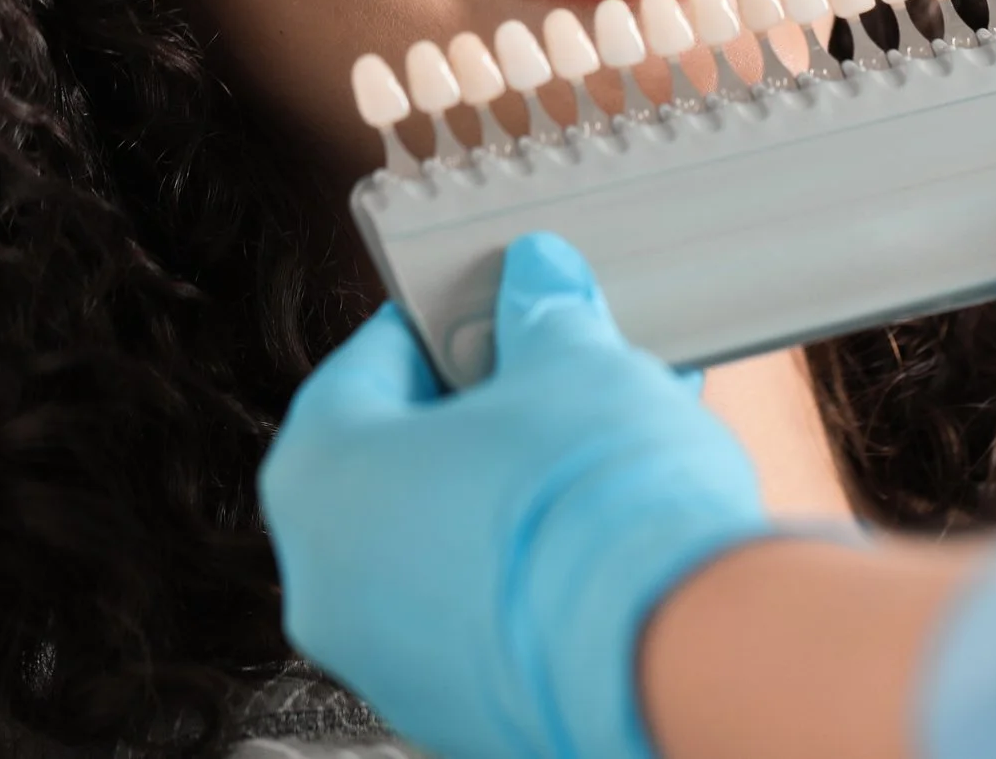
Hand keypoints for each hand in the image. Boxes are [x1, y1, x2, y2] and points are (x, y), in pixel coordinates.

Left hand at [260, 233, 771, 758]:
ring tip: (608, 450)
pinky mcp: (461, 715)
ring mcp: (391, 664)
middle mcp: (330, 585)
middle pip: (404, 464)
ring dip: (517, 492)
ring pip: (445, 547)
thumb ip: (543, 316)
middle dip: (490, 414)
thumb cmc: (594, 504)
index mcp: (321, 479)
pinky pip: (487, 616)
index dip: (438, 326)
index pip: (364, 368)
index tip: (493, 308)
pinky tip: (608, 531)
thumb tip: (538, 280)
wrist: (674, 654)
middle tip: (560, 377)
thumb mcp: (573, 365)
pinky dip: (536, 570)